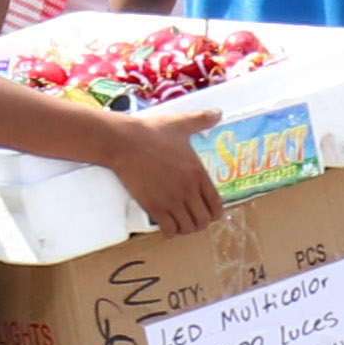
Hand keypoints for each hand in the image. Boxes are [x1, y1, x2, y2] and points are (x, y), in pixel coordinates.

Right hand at [108, 113, 225, 241]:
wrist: (125, 142)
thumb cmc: (152, 132)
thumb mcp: (181, 123)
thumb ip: (201, 120)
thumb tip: (218, 112)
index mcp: (198, 173)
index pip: (216, 204)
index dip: (215, 213)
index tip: (209, 212)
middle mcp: (189, 190)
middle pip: (204, 220)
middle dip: (200, 223)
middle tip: (193, 219)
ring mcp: (172, 200)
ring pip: (188, 228)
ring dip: (186, 229)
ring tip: (180, 224)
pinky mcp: (154, 207)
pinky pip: (169, 229)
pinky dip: (170, 231)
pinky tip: (167, 226)